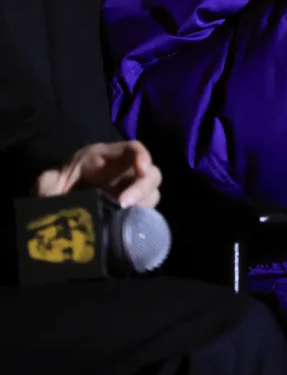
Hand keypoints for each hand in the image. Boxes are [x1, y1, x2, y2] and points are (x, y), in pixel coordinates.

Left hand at [35, 140, 161, 207]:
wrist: (55, 210)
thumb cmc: (54, 188)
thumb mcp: (47, 183)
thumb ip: (47, 185)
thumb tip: (52, 197)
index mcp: (105, 159)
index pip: (132, 149)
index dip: (142, 156)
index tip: (142, 169)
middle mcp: (123, 174)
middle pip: (151, 173)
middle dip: (143, 187)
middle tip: (125, 204)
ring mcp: (129, 193)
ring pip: (152, 194)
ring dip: (144, 205)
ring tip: (124, 218)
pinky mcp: (130, 211)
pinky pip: (145, 212)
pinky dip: (140, 219)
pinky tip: (126, 226)